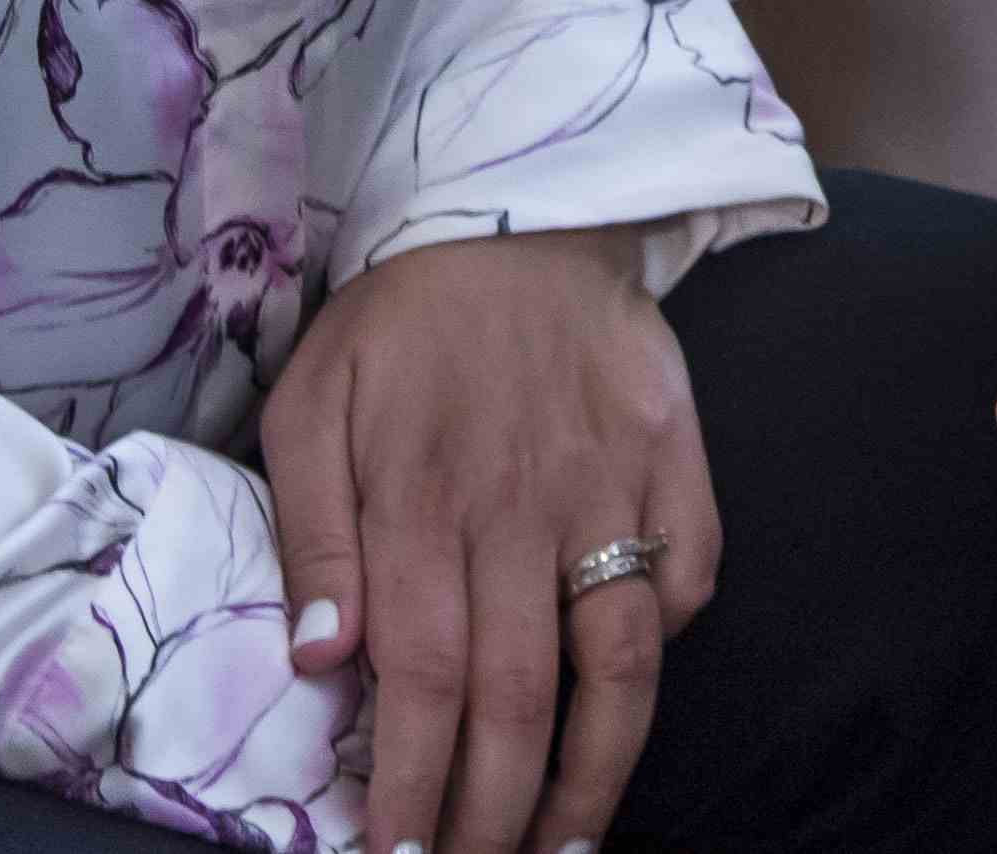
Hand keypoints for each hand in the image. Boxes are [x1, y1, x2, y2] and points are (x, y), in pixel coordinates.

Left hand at [266, 229, 719, 853]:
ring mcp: (612, 484)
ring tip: (564, 846)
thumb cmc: (402, 321)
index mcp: (418, 497)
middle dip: (493, 813)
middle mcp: (521, 505)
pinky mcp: (678, 459)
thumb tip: (317, 656)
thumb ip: (309, 529)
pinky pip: (687, 578)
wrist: (526, 206)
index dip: (410, 783)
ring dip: (595, 773)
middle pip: (517, 696)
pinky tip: (625, 699)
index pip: (417, 679)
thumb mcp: (312, 400)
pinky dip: (664, 645)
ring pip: (620, 663)